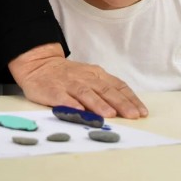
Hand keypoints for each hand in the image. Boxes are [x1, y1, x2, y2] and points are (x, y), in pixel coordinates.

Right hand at [8, 44, 147, 118]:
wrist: (38, 64)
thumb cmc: (67, 75)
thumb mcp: (89, 76)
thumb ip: (104, 90)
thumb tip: (124, 108)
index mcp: (96, 74)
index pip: (118, 86)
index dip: (131, 99)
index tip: (142, 112)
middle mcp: (85, 78)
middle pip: (106, 90)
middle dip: (121, 103)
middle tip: (133, 116)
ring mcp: (69, 84)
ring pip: (87, 93)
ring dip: (99, 104)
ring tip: (110, 115)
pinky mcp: (54, 91)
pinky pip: (64, 98)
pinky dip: (73, 105)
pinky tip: (80, 112)